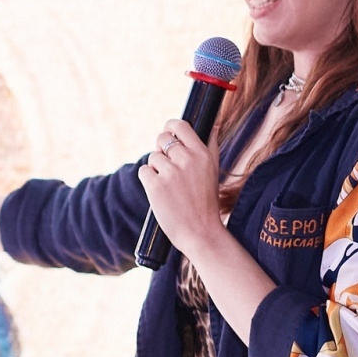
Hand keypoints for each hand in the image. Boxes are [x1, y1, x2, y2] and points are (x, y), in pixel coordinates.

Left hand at [138, 119, 224, 257]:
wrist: (200, 233)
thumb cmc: (206, 202)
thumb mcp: (214, 171)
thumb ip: (210, 145)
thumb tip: (211, 123)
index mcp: (202, 154)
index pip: (180, 125)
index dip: (170, 127)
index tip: (168, 133)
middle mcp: (187, 159)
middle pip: (162, 139)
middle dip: (162, 150)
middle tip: (168, 167)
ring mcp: (170, 173)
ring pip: (152, 157)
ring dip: (156, 169)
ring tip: (170, 186)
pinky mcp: (155, 186)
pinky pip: (144, 171)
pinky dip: (148, 180)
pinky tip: (161, 193)